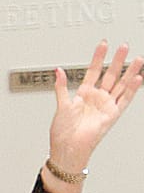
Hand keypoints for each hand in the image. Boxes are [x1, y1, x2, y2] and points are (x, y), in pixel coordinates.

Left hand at [48, 39, 140, 176]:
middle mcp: (97, 98)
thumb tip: (58, 70)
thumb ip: (61, 86)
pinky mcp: (112, 115)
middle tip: (124, 46)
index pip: (93, 71)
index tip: (103, 44)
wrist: (68, 147)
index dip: (98, 57)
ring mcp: (106, 106)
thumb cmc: (63, 131)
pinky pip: (124, 100)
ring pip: (121, 85)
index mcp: (84, 94)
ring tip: (137, 59)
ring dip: (129, 72)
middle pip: (110, 75)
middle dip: (117, 60)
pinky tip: (138, 78)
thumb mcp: (61, 104)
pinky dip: (132, 90)